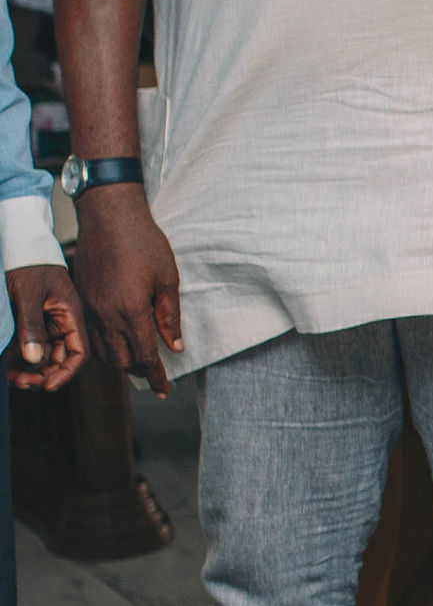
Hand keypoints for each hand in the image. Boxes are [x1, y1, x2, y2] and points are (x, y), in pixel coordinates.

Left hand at [6, 265, 86, 390]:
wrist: (19, 246)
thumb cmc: (28, 264)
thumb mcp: (28, 294)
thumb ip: (31, 325)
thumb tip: (34, 359)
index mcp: (71, 316)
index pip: (78, 353)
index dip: (66, 373)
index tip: (47, 386)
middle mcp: (62, 325)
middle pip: (59, 360)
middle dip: (42, 376)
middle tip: (21, 381)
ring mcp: (46, 326)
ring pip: (42, 358)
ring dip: (29, 372)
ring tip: (11, 377)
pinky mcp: (31, 325)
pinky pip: (28, 349)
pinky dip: (19, 361)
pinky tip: (8, 366)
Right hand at [69, 189, 181, 394]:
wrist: (108, 214)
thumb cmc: (143, 241)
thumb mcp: (168, 279)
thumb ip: (170, 316)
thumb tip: (175, 347)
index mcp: (131, 312)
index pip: (144, 357)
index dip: (156, 376)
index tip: (164, 391)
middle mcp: (107, 315)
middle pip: (121, 361)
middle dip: (138, 372)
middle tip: (153, 376)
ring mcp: (91, 307)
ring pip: (103, 350)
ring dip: (120, 361)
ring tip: (136, 362)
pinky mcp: (83, 297)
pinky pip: (93, 332)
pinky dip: (106, 344)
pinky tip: (118, 339)